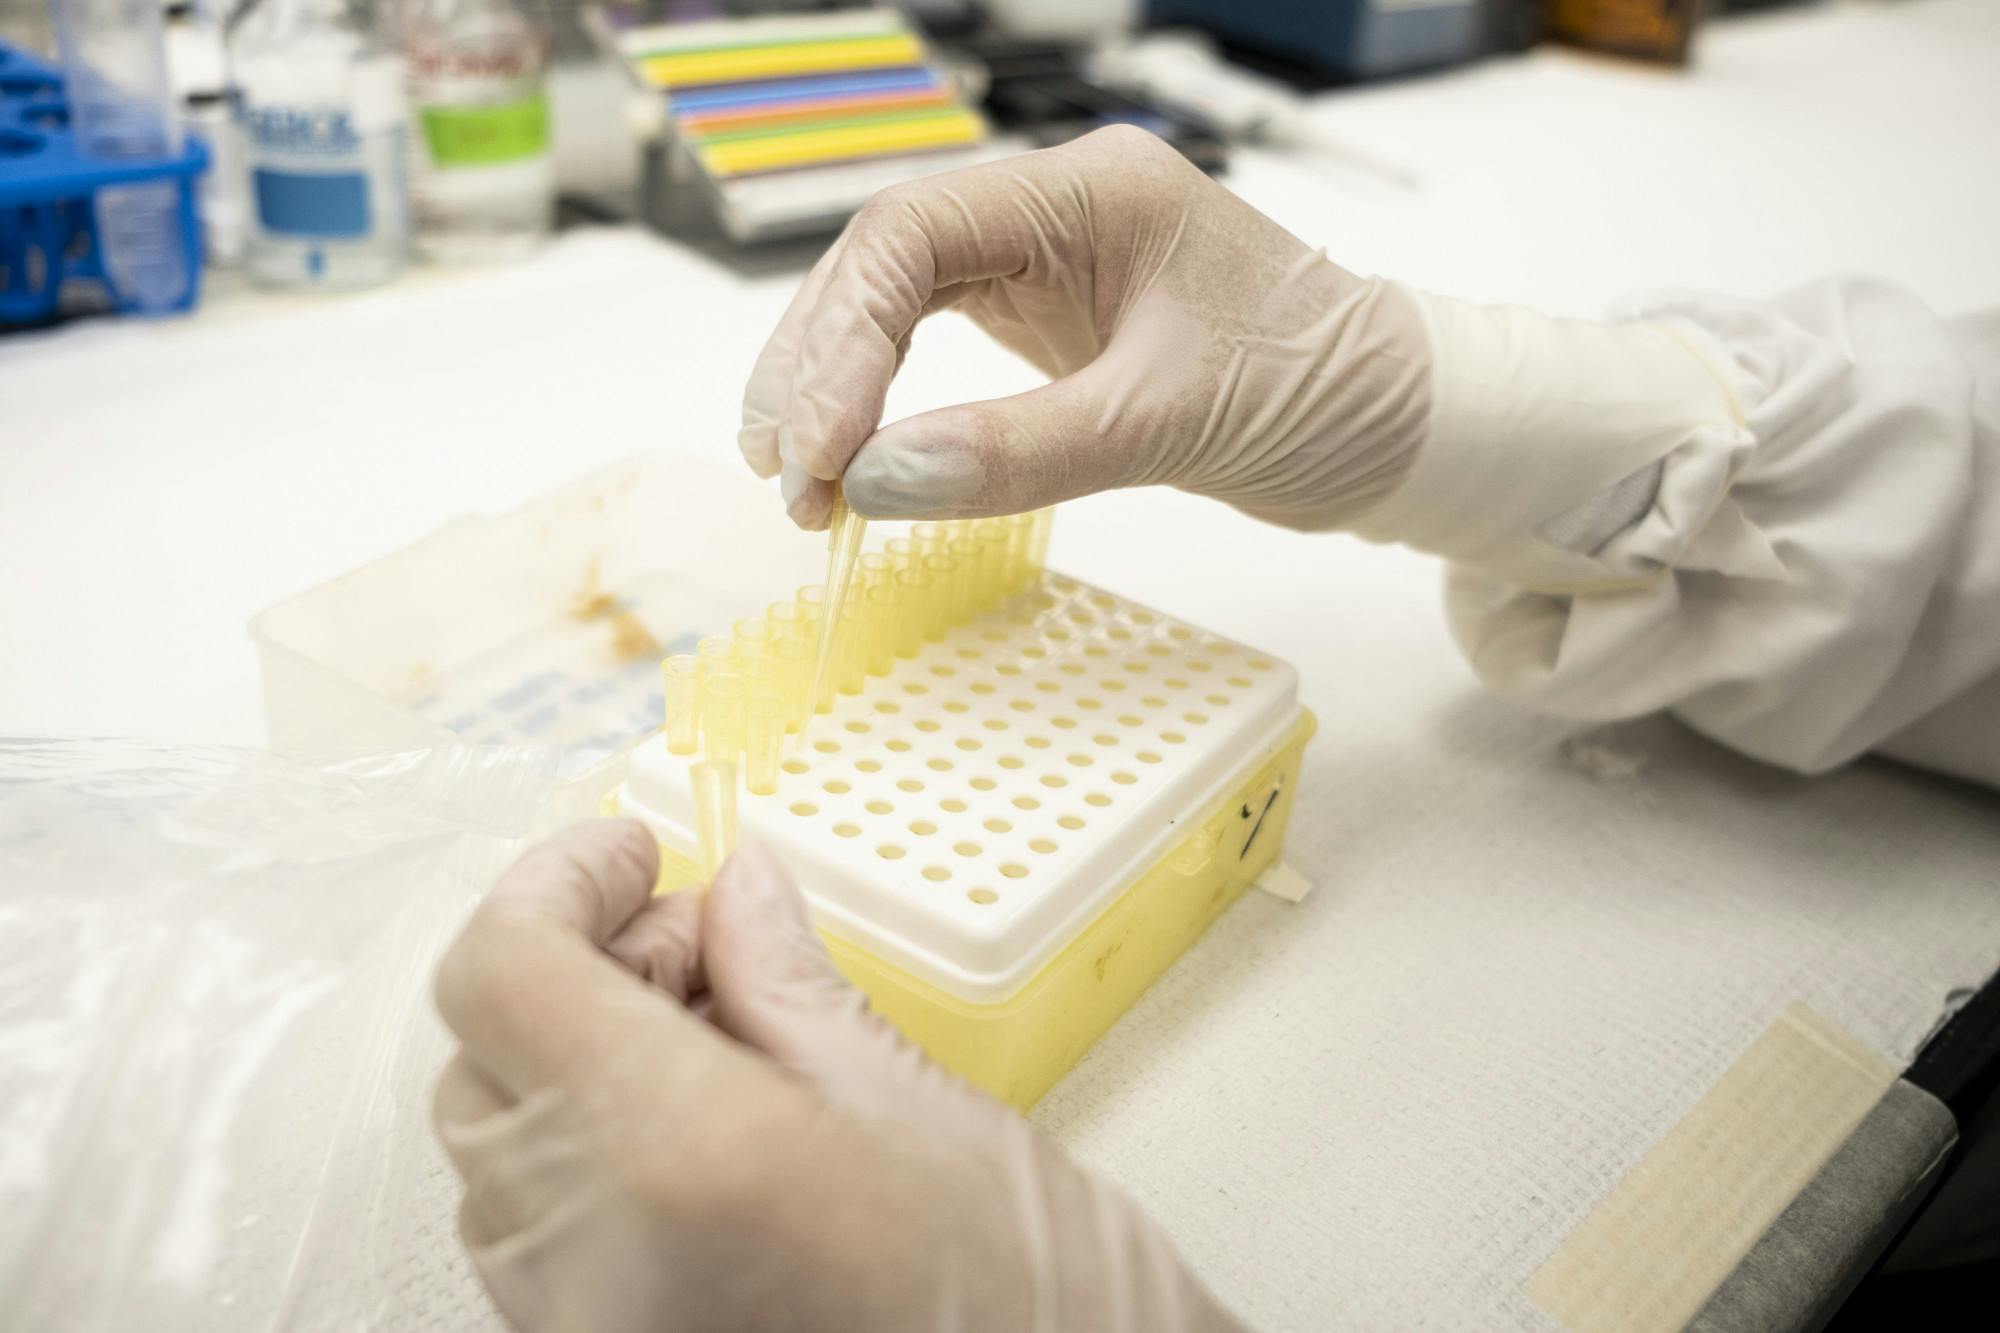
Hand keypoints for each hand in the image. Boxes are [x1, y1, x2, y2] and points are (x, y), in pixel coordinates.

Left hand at [433, 820, 1242, 1332]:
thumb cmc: (1031, 1307)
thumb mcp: (916, 1104)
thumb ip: (787, 983)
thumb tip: (735, 892)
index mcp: (673, 1156)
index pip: (503, 974)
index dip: (555, 881)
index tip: (634, 851)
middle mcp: (588, 1257)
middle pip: (484, 1058)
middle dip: (582, 968)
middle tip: (707, 943)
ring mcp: (577, 1327)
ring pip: (498, 1150)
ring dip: (580, 1059)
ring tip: (725, 1040)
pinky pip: (535, 1237)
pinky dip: (589, 1152)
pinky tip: (705, 1130)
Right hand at [738, 124, 1429, 530]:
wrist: (1399, 422)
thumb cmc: (1321, 393)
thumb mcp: (1169, 424)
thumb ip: (1020, 451)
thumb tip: (873, 483)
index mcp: (1093, 190)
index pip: (914, 236)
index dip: (843, 343)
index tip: (817, 452)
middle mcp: (1058, 205)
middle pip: (884, 260)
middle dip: (819, 369)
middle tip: (787, 482)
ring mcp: (1050, 255)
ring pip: (894, 297)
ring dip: (831, 384)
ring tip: (793, 480)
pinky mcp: (1050, 311)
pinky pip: (933, 337)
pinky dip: (880, 397)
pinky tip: (849, 450)